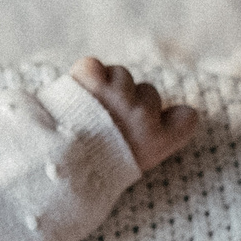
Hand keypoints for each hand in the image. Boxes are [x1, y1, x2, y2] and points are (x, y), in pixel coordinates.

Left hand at [70, 58, 197, 171]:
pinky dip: (82, 75)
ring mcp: (117, 93)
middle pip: (148, 92)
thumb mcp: (131, 167)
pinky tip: (74, 94)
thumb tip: (184, 113)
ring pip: (121, 74)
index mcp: (157, 141)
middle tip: (104, 123)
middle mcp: (142, 115)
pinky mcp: (91, 76)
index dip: (171, 117)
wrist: (54, 168)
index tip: (157, 123)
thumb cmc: (89, 174)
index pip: (187, 117)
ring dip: (105, 85)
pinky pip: (93, 66)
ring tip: (85, 109)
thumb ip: (155, 140)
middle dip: (129, 101)